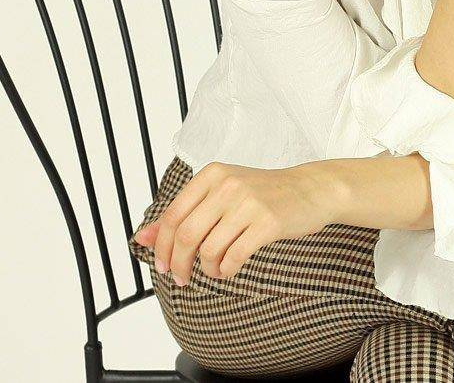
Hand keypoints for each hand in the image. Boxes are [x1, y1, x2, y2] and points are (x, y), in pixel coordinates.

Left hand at [132, 161, 333, 285]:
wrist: (311, 189)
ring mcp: (248, 203)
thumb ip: (184, 214)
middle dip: (179, 264)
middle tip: (182, 279)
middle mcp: (227, 185)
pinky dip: (225, 270)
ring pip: (208, 249)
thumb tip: (142, 238)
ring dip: (206, 269)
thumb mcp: (221, 194)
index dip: (162, 247)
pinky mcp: (267, 223)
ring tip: (215, 270)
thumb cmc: (264, 193)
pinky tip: (228, 269)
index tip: (163, 266)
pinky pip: (233, 257)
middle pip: (187, 235)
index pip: (173, 216)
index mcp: (212, 174)